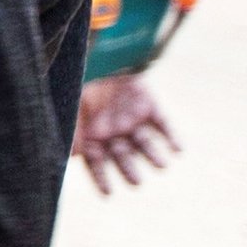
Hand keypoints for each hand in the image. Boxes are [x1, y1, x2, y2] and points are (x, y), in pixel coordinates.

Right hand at [73, 74, 179, 195]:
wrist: (95, 51)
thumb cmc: (76, 79)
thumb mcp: (69, 104)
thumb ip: (72, 130)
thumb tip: (72, 156)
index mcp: (91, 135)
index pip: (96, 162)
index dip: (101, 178)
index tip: (108, 194)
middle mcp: (112, 131)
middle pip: (122, 155)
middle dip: (129, 168)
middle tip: (136, 182)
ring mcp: (131, 119)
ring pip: (144, 142)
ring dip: (152, 155)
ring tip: (162, 166)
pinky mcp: (148, 105)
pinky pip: (162, 123)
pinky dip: (170, 136)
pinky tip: (178, 149)